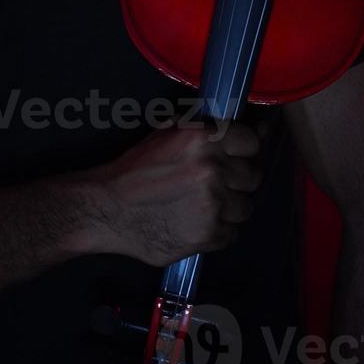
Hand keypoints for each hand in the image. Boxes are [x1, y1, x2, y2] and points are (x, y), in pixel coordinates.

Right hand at [88, 121, 265, 265]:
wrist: (109, 208)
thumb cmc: (136, 169)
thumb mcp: (168, 133)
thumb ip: (206, 129)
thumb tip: (249, 128)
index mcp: (204, 138)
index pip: (252, 142)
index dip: (247, 149)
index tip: (241, 154)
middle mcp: (213, 169)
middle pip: (254, 175)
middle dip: (240, 178)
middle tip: (221, 180)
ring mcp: (213, 204)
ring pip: (247, 206)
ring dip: (232, 205)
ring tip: (209, 203)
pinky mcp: (209, 235)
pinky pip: (233, 232)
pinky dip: (221, 229)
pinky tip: (201, 221)